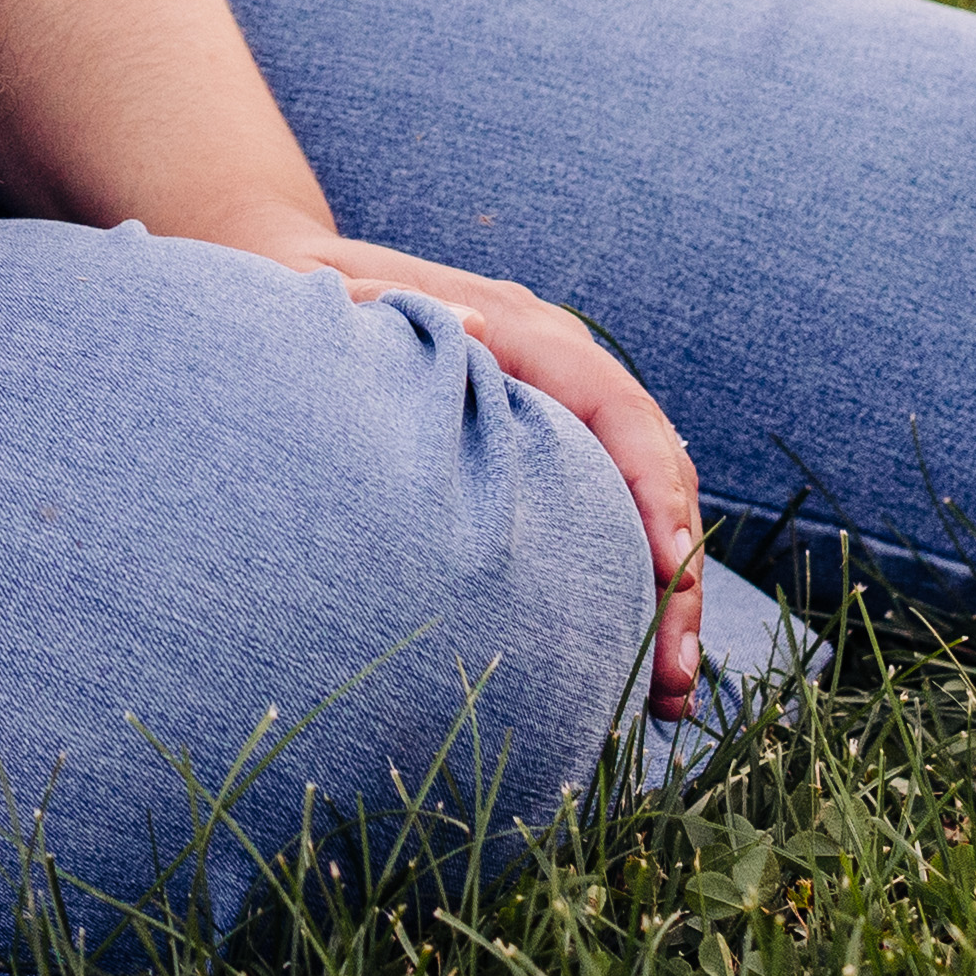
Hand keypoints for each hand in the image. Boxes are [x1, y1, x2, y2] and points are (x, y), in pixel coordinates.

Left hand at [299, 234, 709, 711]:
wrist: (299, 281)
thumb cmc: (314, 299)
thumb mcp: (335, 301)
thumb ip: (385, 308)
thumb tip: (475, 330)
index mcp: (526, 331)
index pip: (618, 408)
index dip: (652, 486)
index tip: (670, 567)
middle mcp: (561, 366)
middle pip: (651, 467)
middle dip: (677, 573)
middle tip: (675, 675)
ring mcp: (557, 405)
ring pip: (639, 499)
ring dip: (663, 593)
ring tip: (667, 693)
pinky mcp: (539, 445)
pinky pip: (603, 508)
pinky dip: (623, 579)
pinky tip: (623, 657)